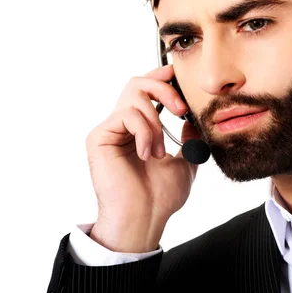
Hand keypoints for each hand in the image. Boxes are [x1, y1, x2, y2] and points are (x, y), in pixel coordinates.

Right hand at [85, 65, 201, 252]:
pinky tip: (147, 155)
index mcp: (139, 130)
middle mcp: (122, 126)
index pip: (146, 91)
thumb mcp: (186, 162)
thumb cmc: (161, 197)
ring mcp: (109, 130)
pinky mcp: (99, 137)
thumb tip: (192, 120)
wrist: (144, 219)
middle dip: (163, 89)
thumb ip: (188, 139)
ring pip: (134, 97)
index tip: (178, 74)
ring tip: (160, 152)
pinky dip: (144, 132)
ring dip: (156, 123)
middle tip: (181, 109)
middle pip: (137, 83)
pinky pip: (126, 115)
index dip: (160, 77)